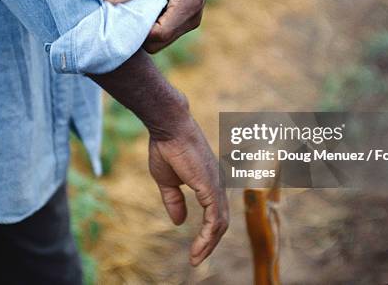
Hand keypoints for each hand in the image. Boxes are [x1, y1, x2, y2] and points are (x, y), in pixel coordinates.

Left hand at [103, 0, 216, 52]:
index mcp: (188, 6)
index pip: (159, 34)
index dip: (137, 31)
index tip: (120, 18)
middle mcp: (193, 19)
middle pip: (159, 43)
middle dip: (139, 34)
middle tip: (123, 16)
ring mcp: (191, 22)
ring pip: (161, 41)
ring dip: (146, 30)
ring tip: (133, 11)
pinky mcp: (186, 21)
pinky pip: (165, 34)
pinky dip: (152, 26)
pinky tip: (143, 10)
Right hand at [147, 110, 228, 265]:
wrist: (168, 127)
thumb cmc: (166, 148)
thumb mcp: (167, 181)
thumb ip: (174, 200)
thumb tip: (179, 222)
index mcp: (208, 182)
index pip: (215, 213)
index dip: (207, 233)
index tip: (195, 250)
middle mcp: (217, 185)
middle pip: (221, 222)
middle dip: (209, 243)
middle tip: (196, 259)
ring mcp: (216, 185)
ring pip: (220, 223)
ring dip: (208, 244)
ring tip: (196, 259)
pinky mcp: (210, 186)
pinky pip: (214, 218)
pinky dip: (207, 236)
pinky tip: (198, 247)